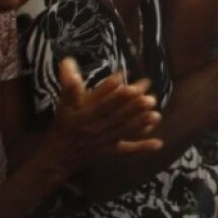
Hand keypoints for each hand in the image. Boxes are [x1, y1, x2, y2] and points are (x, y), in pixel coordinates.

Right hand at [40, 58, 162, 174]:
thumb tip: (68, 60)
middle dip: (133, 106)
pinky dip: (142, 147)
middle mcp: (97, 127)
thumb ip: (68, 85)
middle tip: (149, 96)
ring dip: (141, 123)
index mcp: (86, 115)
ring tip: (156, 114)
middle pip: (116, 115)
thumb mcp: (63, 106)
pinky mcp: (111, 150)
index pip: (99, 101)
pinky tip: (158, 143)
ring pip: (125, 130)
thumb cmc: (63, 127)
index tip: (123, 77)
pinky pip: (127, 149)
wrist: (58, 157)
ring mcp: (106, 139)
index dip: (110, 89)